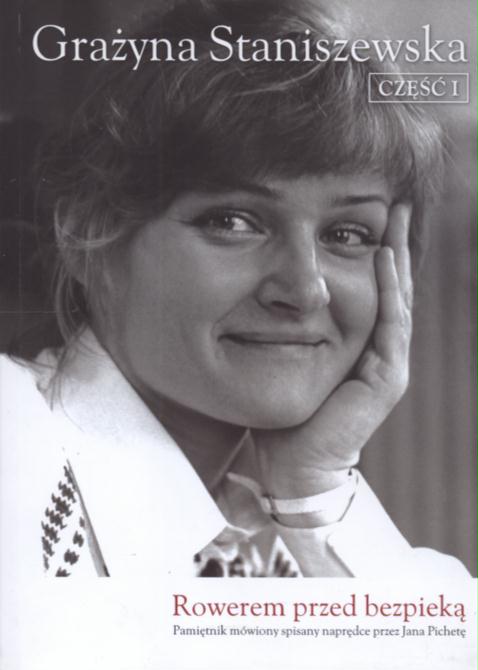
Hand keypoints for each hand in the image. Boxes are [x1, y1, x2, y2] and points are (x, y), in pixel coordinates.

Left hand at [251, 204, 412, 511]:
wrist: (292, 464)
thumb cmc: (285, 416)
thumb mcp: (286, 361)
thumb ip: (287, 332)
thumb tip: (264, 298)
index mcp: (359, 348)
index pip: (372, 292)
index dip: (375, 255)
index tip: (370, 217)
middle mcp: (380, 352)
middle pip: (392, 288)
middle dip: (395, 245)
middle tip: (397, 204)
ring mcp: (388, 364)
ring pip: (398, 299)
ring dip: (398, 256)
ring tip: (398, 216)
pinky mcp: (387, 378)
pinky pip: (391, 324)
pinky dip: (388, 289)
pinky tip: (384, 256)